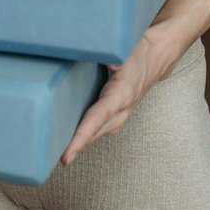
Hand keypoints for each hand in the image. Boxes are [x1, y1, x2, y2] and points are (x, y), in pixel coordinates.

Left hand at [59, 33, 172, 166]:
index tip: (67, 155)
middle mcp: (122, 110)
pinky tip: (72, 139)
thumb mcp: (122, 49)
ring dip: (80, 144)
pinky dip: (87, 136)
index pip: (97, 119)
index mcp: (121, 95)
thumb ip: (106, 55)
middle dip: (75, 147)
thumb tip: (86, 52)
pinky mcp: (118, 114)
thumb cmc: (138, 52)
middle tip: (52, 160)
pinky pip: (100, 128)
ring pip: (98, 133)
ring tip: (59, 153)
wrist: (157, 56)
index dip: (81, 137)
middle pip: (95, 132)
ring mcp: (122, 114)